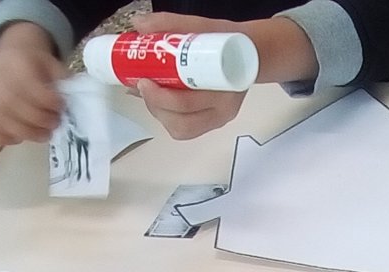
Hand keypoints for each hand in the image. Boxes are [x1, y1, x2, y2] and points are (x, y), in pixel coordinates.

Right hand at [0, 22, 65, 145]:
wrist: (10, 60)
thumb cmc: (34, 66)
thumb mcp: (51, 63)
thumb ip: (61, 77)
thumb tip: (70, 96)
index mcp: (14, 62)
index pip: (27, 83)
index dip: (47, 99)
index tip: (61, 106)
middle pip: (12, 103)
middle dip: (38, 119)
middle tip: (55, 124)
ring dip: (26, 132)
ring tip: (44, 135)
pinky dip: (2, 138)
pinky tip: (19, 138)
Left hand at [130, 13, 317, 139]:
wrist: (248, 54)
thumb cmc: (227, 41)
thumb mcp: (201, 26)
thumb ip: (170, 24)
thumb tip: (140, 24)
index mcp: (224, 87)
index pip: (188, 103)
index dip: (161, 97)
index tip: (144, 80)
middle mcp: (223, 110)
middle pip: (182, 123)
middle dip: (155, 106)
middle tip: (141, 86)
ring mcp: (217, 120)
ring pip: (181, 130)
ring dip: (158, 113)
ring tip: (148, 93)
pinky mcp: (210, 123)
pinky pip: (184, 130)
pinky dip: (165, 117)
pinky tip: (156, 101)